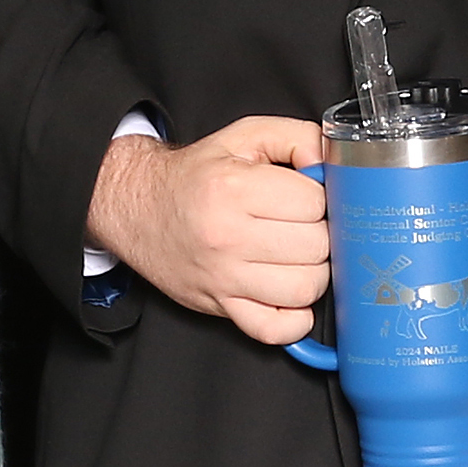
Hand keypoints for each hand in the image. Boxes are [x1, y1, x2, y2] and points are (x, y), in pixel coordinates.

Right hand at [84, 119, 329, 342]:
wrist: (137, 208)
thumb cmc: (194, 177)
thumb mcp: (243, 137)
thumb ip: (296, 137)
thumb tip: (330, 162)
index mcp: (234, 189)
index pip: (314, 203)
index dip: (318, 198)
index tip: (303, 198)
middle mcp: (228, 236)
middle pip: (315, 246)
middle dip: (318, 233)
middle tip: (300, 225)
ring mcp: (224, 277)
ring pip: (304, 288)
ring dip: (312, 272)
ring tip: (296, 256)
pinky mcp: (220, 306)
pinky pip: (273, 330)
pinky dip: (293, 320)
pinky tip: (290, 297)